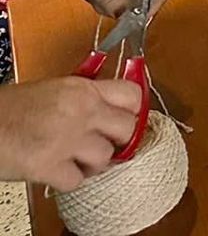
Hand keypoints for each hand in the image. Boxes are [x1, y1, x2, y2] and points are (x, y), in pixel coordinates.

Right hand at [0, 76, 142, 191]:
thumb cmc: (9, 108)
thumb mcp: (53, 90)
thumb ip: (83, 98)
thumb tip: (107, 110)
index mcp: (82, 89)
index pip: (133, 96)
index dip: (133, 112)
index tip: (126, 121)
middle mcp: (81, 111)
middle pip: (128, 129)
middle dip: (119, 140)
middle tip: (104, 144)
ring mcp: (67, 139)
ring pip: (106, 158)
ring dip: (93, 164)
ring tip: (76, 160)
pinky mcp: (49, 166)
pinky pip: (76, 181)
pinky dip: (68, 181)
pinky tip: (56, 172)